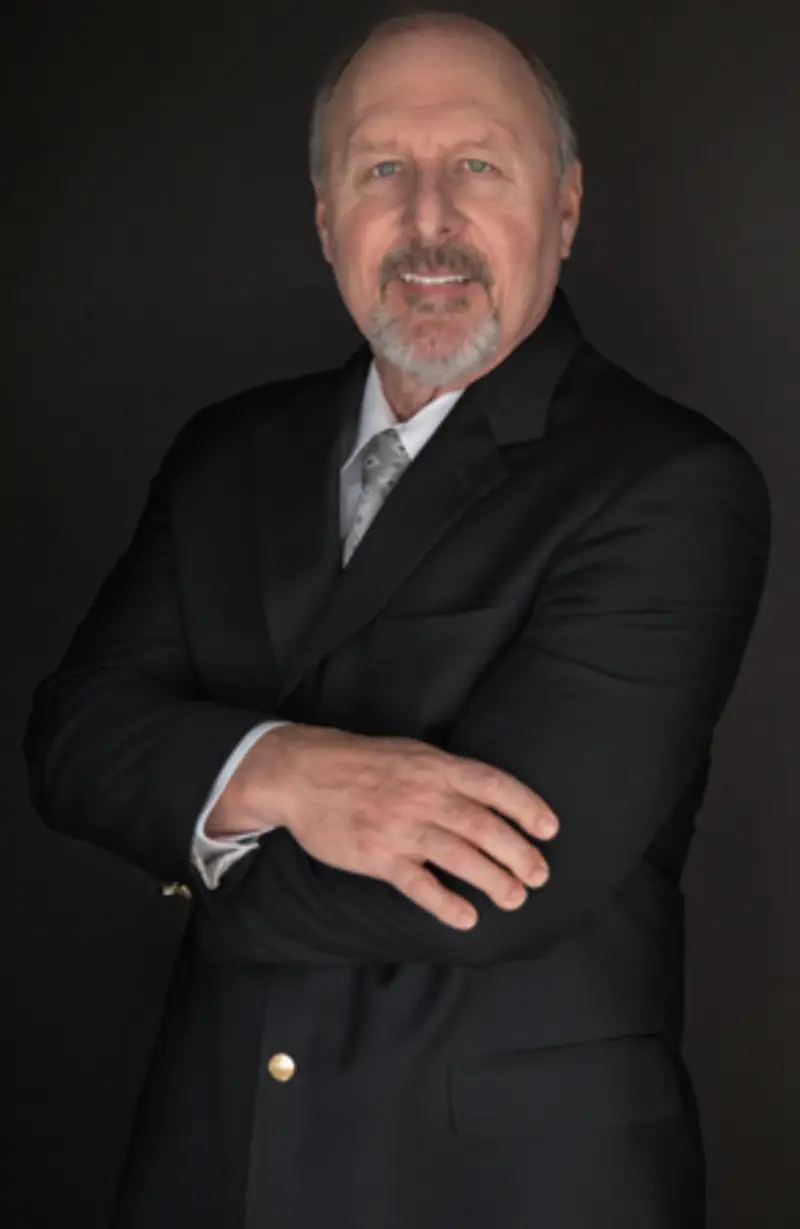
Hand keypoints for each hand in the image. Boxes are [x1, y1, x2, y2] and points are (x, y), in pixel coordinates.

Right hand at [208, 723, 558, 929]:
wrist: (303, 774)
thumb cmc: (362, 764)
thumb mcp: (411, 754)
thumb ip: (448, 774)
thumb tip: (491, 794)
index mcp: (436, 768)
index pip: (493, 785)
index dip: (526, 807)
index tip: (550, 829)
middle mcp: (424, 796)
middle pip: (484, 826)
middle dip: (518, 853)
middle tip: (540, 875)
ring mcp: (400, 827)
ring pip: (458, 856)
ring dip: (492, 880)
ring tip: (515, 899)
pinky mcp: (376, 856)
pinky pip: (417, 884)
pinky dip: (444, 902)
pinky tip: (466, 917)